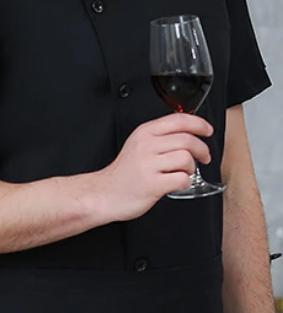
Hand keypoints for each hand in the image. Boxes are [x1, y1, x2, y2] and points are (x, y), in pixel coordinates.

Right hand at [97, 113, 212, 220]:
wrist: (106, 193)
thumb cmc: (125, 172)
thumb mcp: (138, 145)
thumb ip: (160, 136)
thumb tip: (189, 132)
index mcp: (144, 133)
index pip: (178, 120)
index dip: (199, 124)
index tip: (207, 130)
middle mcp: (146, 145)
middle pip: (187, 139)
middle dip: (202, 149)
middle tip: (204, 157)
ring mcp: (148, 164)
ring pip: (186, 158)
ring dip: (191, 168)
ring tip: (183, 172)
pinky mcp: (152, 184)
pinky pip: (182, 179)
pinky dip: (185, 182)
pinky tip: (177, 183)